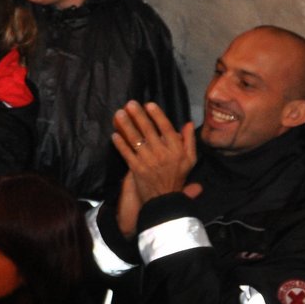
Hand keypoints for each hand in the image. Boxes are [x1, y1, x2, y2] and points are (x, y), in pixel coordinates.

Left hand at [111, 101, 200, 224]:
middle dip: (138, 115)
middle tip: (129, 104)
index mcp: (176, 149)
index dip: (157, 115)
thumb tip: (188, 123)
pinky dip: (120, 143)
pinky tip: (114, 134)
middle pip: (148, 130)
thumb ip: (189, 141)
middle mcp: (162, 153)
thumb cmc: (178, 177)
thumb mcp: (190, 159)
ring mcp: (148, 161)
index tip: (148, 104)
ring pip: (135, 139)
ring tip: (118, 114)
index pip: (166, 128)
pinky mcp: (136, 168)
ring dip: (126, 126)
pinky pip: (127, 153)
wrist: (165, 200)